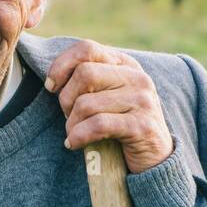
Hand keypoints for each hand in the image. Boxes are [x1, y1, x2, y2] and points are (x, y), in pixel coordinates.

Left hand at [44, 38, 174, 173]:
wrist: (155, 158)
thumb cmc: (119, 126)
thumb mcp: (106, 96)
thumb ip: (87, 81)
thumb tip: (52, 80)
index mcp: (126, 64)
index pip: (87, 48)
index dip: (62, 65)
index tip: (51, 86)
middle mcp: (137, 78)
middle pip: (84, 74)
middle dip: (66, 99)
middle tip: (68, 116)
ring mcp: (142, 100)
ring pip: (86, 103)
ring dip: (71, 124)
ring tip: (74, 134)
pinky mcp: (141, 126)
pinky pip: (97, 125)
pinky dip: (78, 136)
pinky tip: (74, 144)